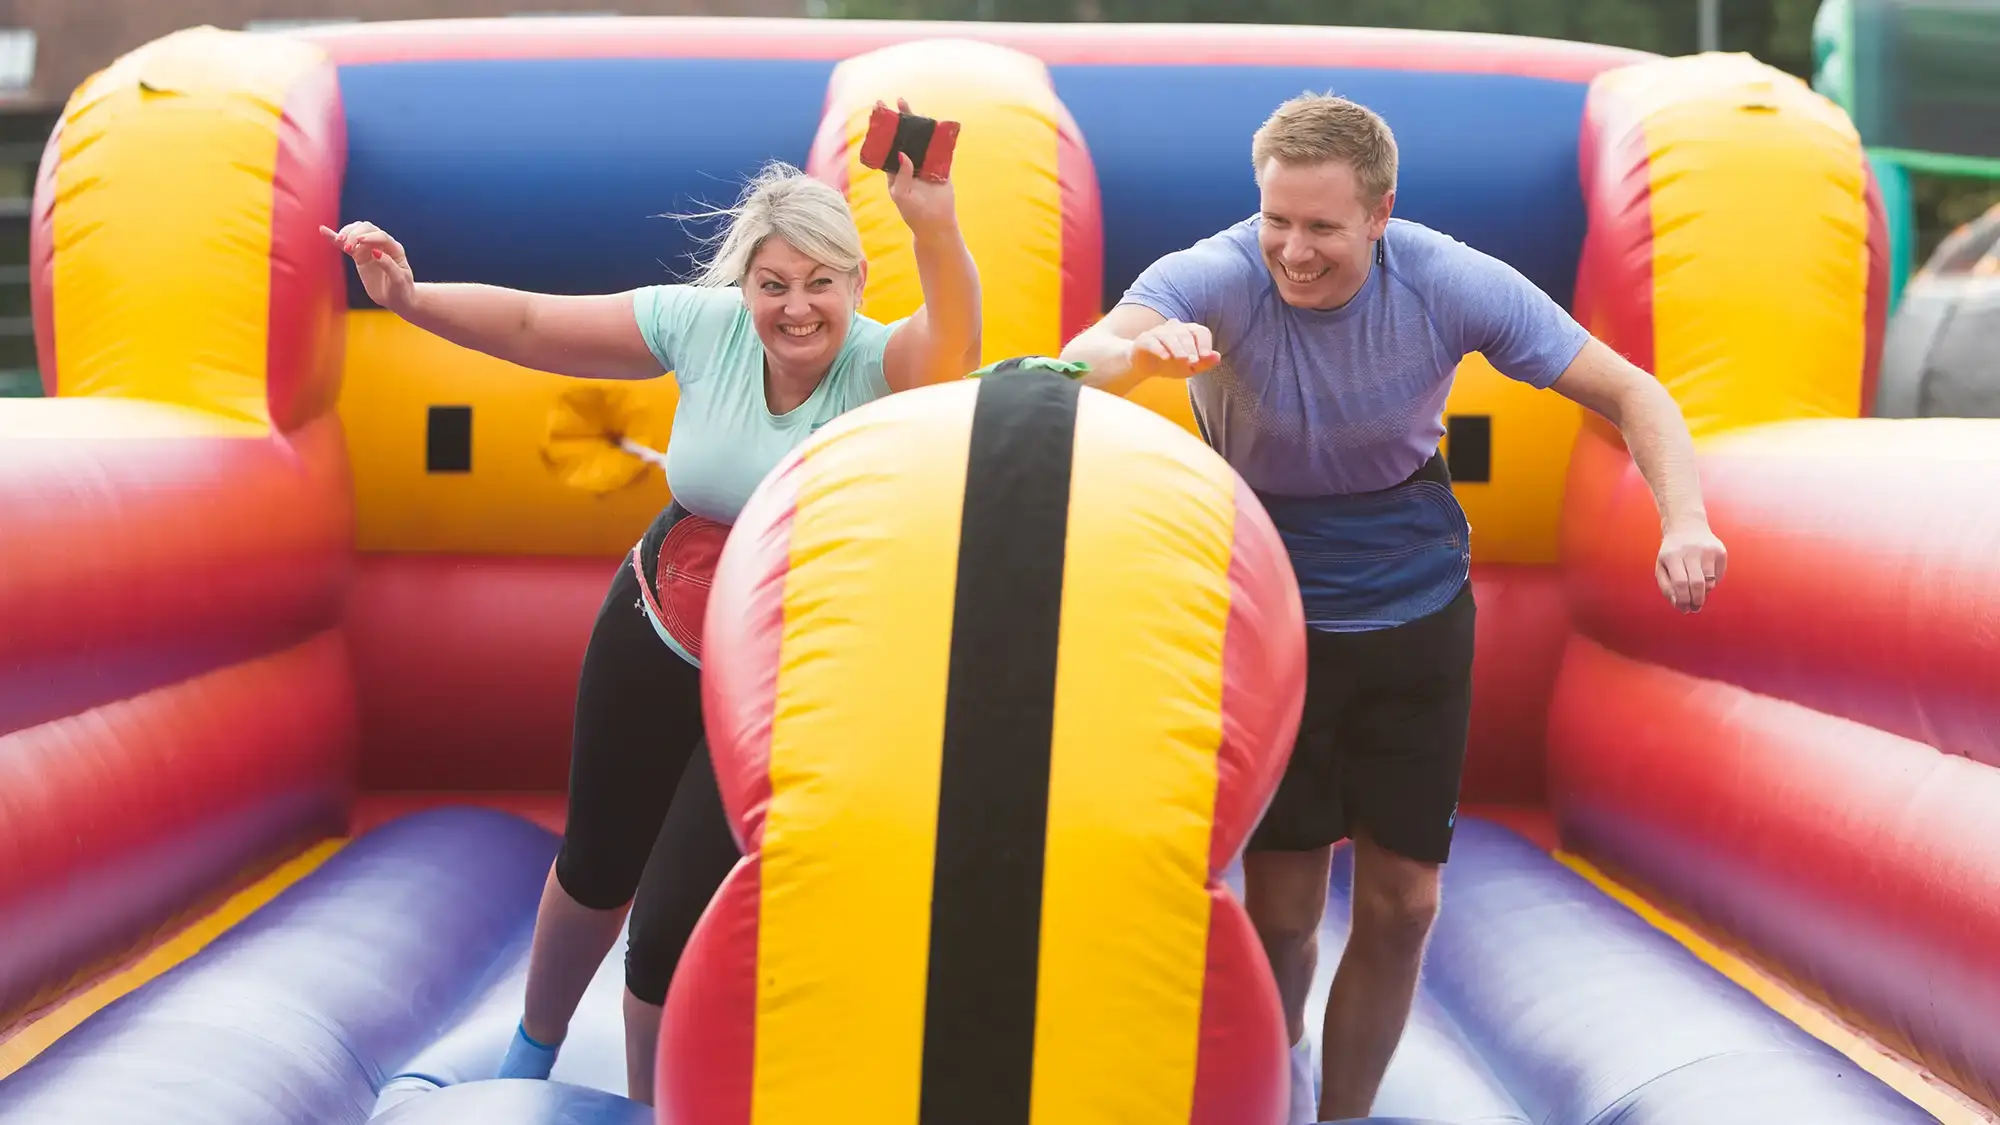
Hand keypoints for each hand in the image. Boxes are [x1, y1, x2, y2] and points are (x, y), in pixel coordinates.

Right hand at [322, 221, 415, 312]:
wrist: (397, 299)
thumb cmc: (402, 289)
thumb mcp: (399, 279)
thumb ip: (388, 265)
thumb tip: (375, 252)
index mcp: (395, 248)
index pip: (381, 235)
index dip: (370, 236)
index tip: (360, 241)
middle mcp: (382, 245)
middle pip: (367, 229)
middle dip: (355, 234)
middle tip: (348, 247)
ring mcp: (369, 249)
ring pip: (356, 232)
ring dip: (346, 234)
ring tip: (340, 242)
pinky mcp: (360, 256)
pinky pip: (346, 245)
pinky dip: (335, 238)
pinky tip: (323, 230)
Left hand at [884, 100, 957, 238]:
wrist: (936, 224)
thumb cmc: (914, 213)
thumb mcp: (901, 195)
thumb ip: (901, 175)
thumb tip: (902, 154)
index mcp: (895, 168)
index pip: (888, 143)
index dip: (884, 128)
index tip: (878, 110)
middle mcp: (910, 162)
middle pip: (904, 135)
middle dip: (900, 118)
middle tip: (897, 99)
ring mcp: (926, 162)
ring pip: (922, 138)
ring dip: (919, 122)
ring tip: (910, 104)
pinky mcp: (941, 165)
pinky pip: (941, 147)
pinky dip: (940, 134)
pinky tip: (936, 120)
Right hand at [1129, 319, 1220, 379]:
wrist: (1145, 366)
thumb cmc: (1170, 364)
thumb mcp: (1190, 368)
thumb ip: (1204, 363)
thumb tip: (1217, 357)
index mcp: (1188, 332)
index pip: (1200, 332)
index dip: (1204, 343)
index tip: (1205, 356)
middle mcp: (1174, 328)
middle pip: (1186, 334)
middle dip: (1191, 348)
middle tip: (1194, 361)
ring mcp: (1158, 332)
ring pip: (1170, 336)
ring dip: (1178, 348)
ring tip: (1182, 359)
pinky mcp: (1144, 340)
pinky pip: (1153, 341)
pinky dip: (1160, 348)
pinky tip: (1165, 357)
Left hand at [1656, 519, 1726, 612]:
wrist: (1687, 526)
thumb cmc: (1672, 552)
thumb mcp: (1661, 566)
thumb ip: (1666, 587)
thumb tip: (1677, 604)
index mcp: (1673, 555)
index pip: (1680, 583)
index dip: (1683, 599)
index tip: (1684, 609)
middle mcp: (1692, 551)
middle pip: (1697, 583)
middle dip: (1696, 600)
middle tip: (1694, 608)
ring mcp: (1708, 550)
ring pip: (1710, 582)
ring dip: (1704, 593)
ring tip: (1698, 595)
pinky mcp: (1720, 551)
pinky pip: (1719, 576)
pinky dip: (1712, 583)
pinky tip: (1705, 579)